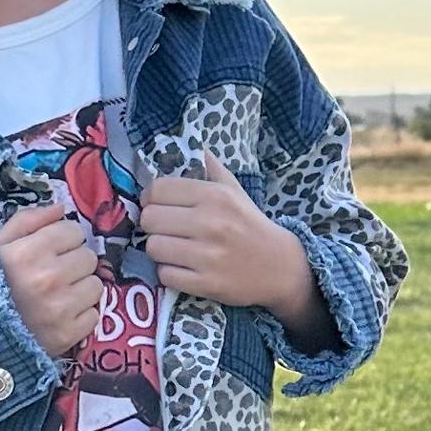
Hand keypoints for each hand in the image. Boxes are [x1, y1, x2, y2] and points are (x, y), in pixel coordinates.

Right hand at [0, 200, 102, 356]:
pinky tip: (60, 316)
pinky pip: (93, 315)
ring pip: (95, 286)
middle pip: (88, 257)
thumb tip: (60, 208)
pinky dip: (80, 316)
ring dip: (80, 289)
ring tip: (59, 296)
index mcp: (29, 252)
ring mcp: (60, 309)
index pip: (73, 231)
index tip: (51, 251)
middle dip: (74, 263)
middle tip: (55, 275)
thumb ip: (27, 221)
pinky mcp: (67, 335)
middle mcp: (48, 278)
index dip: (63, 239)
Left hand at [141, 151, 318, 329]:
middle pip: (149, 219)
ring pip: (153, 247)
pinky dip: (169, 273)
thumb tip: (193, 147)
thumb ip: (212, 169)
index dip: (150, 198)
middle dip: (152, 224)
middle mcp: (210, 223)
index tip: (156, 205)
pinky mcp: (205, 283)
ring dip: (159, 249)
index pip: (158, 189)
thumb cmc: (252, 226)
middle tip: (165, 229)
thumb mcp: (236, 191)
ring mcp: (207, 255)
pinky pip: (165, 275)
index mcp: (215, 196)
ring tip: (174, 249)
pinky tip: (183, 268)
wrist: (280, 267)